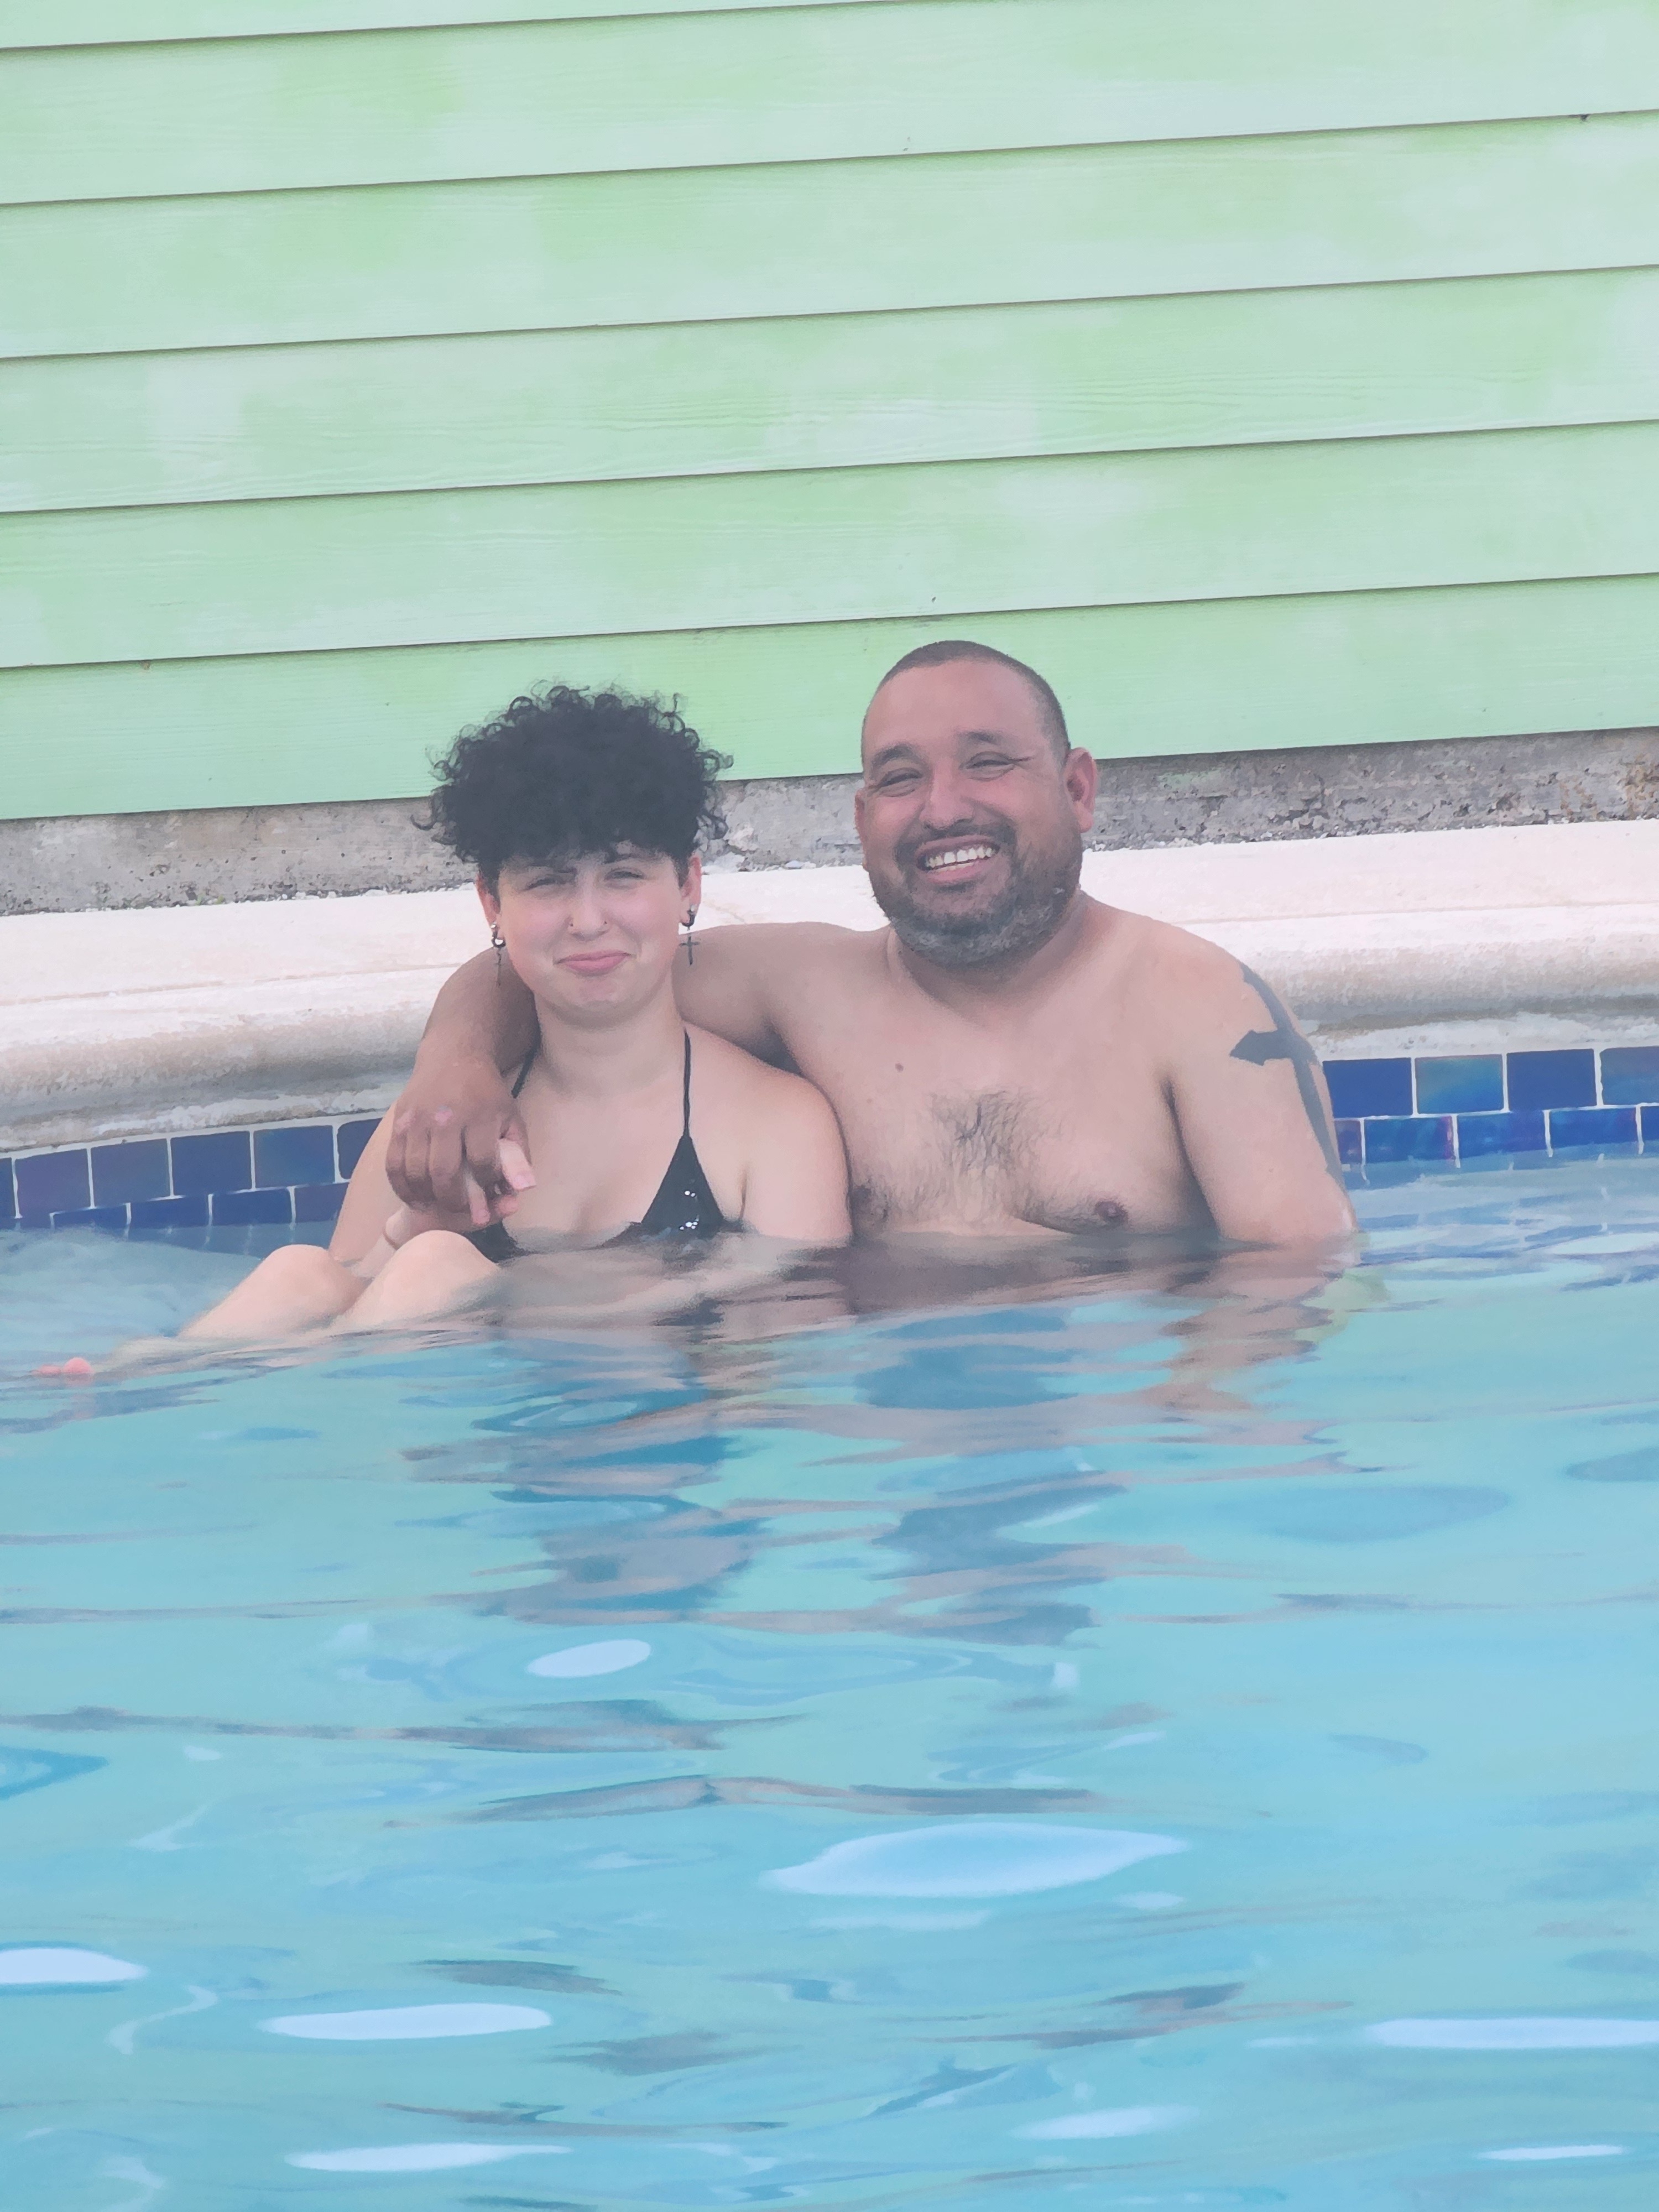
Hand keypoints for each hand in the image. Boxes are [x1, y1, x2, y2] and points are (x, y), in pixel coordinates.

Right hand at [384, 1064, 535, 1227]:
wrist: (452, 1056)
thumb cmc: (487, 1094)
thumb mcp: (512, 1117)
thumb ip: (518, 1155)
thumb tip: (522, 1189)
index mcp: (479, 1115)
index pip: (482, 1162)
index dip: (487, 1184)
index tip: (490, 1189)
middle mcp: (445, 1118)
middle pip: (444, 1172)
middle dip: (454, 1200)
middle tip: (462, 1209)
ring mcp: (417, 1120)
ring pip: (415, 1171)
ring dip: (427, 1197)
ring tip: (439, 1206)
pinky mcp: (398, 1123)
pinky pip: (393, 1164)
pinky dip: (402, 1187)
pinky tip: (416, 1198)